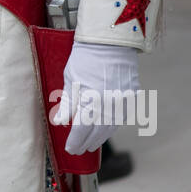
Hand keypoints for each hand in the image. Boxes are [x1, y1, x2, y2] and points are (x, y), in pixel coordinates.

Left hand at [52, 40, 140, 154]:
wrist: (111, 42)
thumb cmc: (86, 58)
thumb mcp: (71, 79)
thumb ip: (67, 103)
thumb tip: (59, 122)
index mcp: (91, 102)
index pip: (81, 131)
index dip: (75, 142)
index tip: (70, 149)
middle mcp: (109, 106)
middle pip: (97, 133)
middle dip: (87, 143)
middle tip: (80, 150)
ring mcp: (122, 103)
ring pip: (111, 128)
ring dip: (100, 138)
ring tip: (92, 144)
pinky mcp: (131, 97)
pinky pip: (121, 118)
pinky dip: (111, 126)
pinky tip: (105, 129)